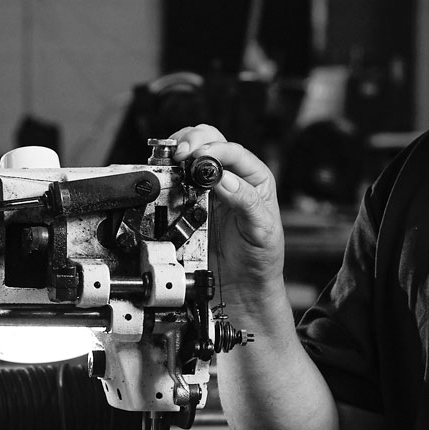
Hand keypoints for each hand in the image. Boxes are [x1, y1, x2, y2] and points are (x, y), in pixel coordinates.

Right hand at [168, 125, 284, 299]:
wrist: (241, 289)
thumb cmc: (260, 259)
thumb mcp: (262, 230)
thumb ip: (247, 202)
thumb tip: (225, 179)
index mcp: (254, 179)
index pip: (234, 152)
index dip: (216, 149)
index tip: (200, 156)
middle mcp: (231, 179)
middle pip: (209, 141)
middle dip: (193, 140)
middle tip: (181, 153)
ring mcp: (207, 191)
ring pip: (190, 156)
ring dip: (177, 153)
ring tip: (172, 160)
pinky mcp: (188, 205)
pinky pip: (175, 181)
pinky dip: (167, 174)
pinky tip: (165, 176)